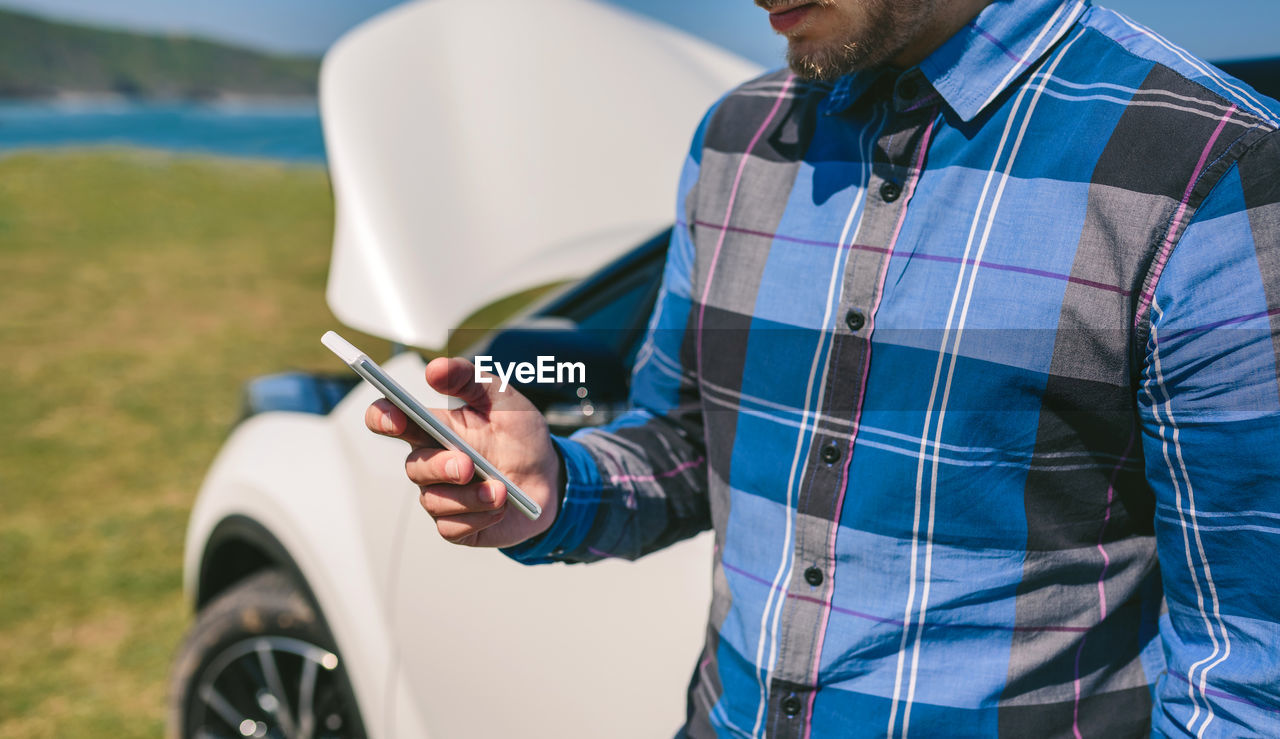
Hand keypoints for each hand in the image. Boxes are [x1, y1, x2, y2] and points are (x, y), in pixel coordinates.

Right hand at [365, 356, 560, 547]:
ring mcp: (442, 496)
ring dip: (468, 497)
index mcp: (435, 427)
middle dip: (439, 466)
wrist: (550, 478)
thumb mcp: (503, 398)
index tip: (395, 418)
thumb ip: (470, 379)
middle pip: (413, 466)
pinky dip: (478, 519)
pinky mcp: (457, 525)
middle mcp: (432, 462)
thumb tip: (435, 369)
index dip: (383, 418)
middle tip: (467, 465)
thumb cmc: (520, 436)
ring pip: (434, 501)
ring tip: (500, 490)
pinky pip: (452, 528)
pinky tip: (500, 508)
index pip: (392, 420)